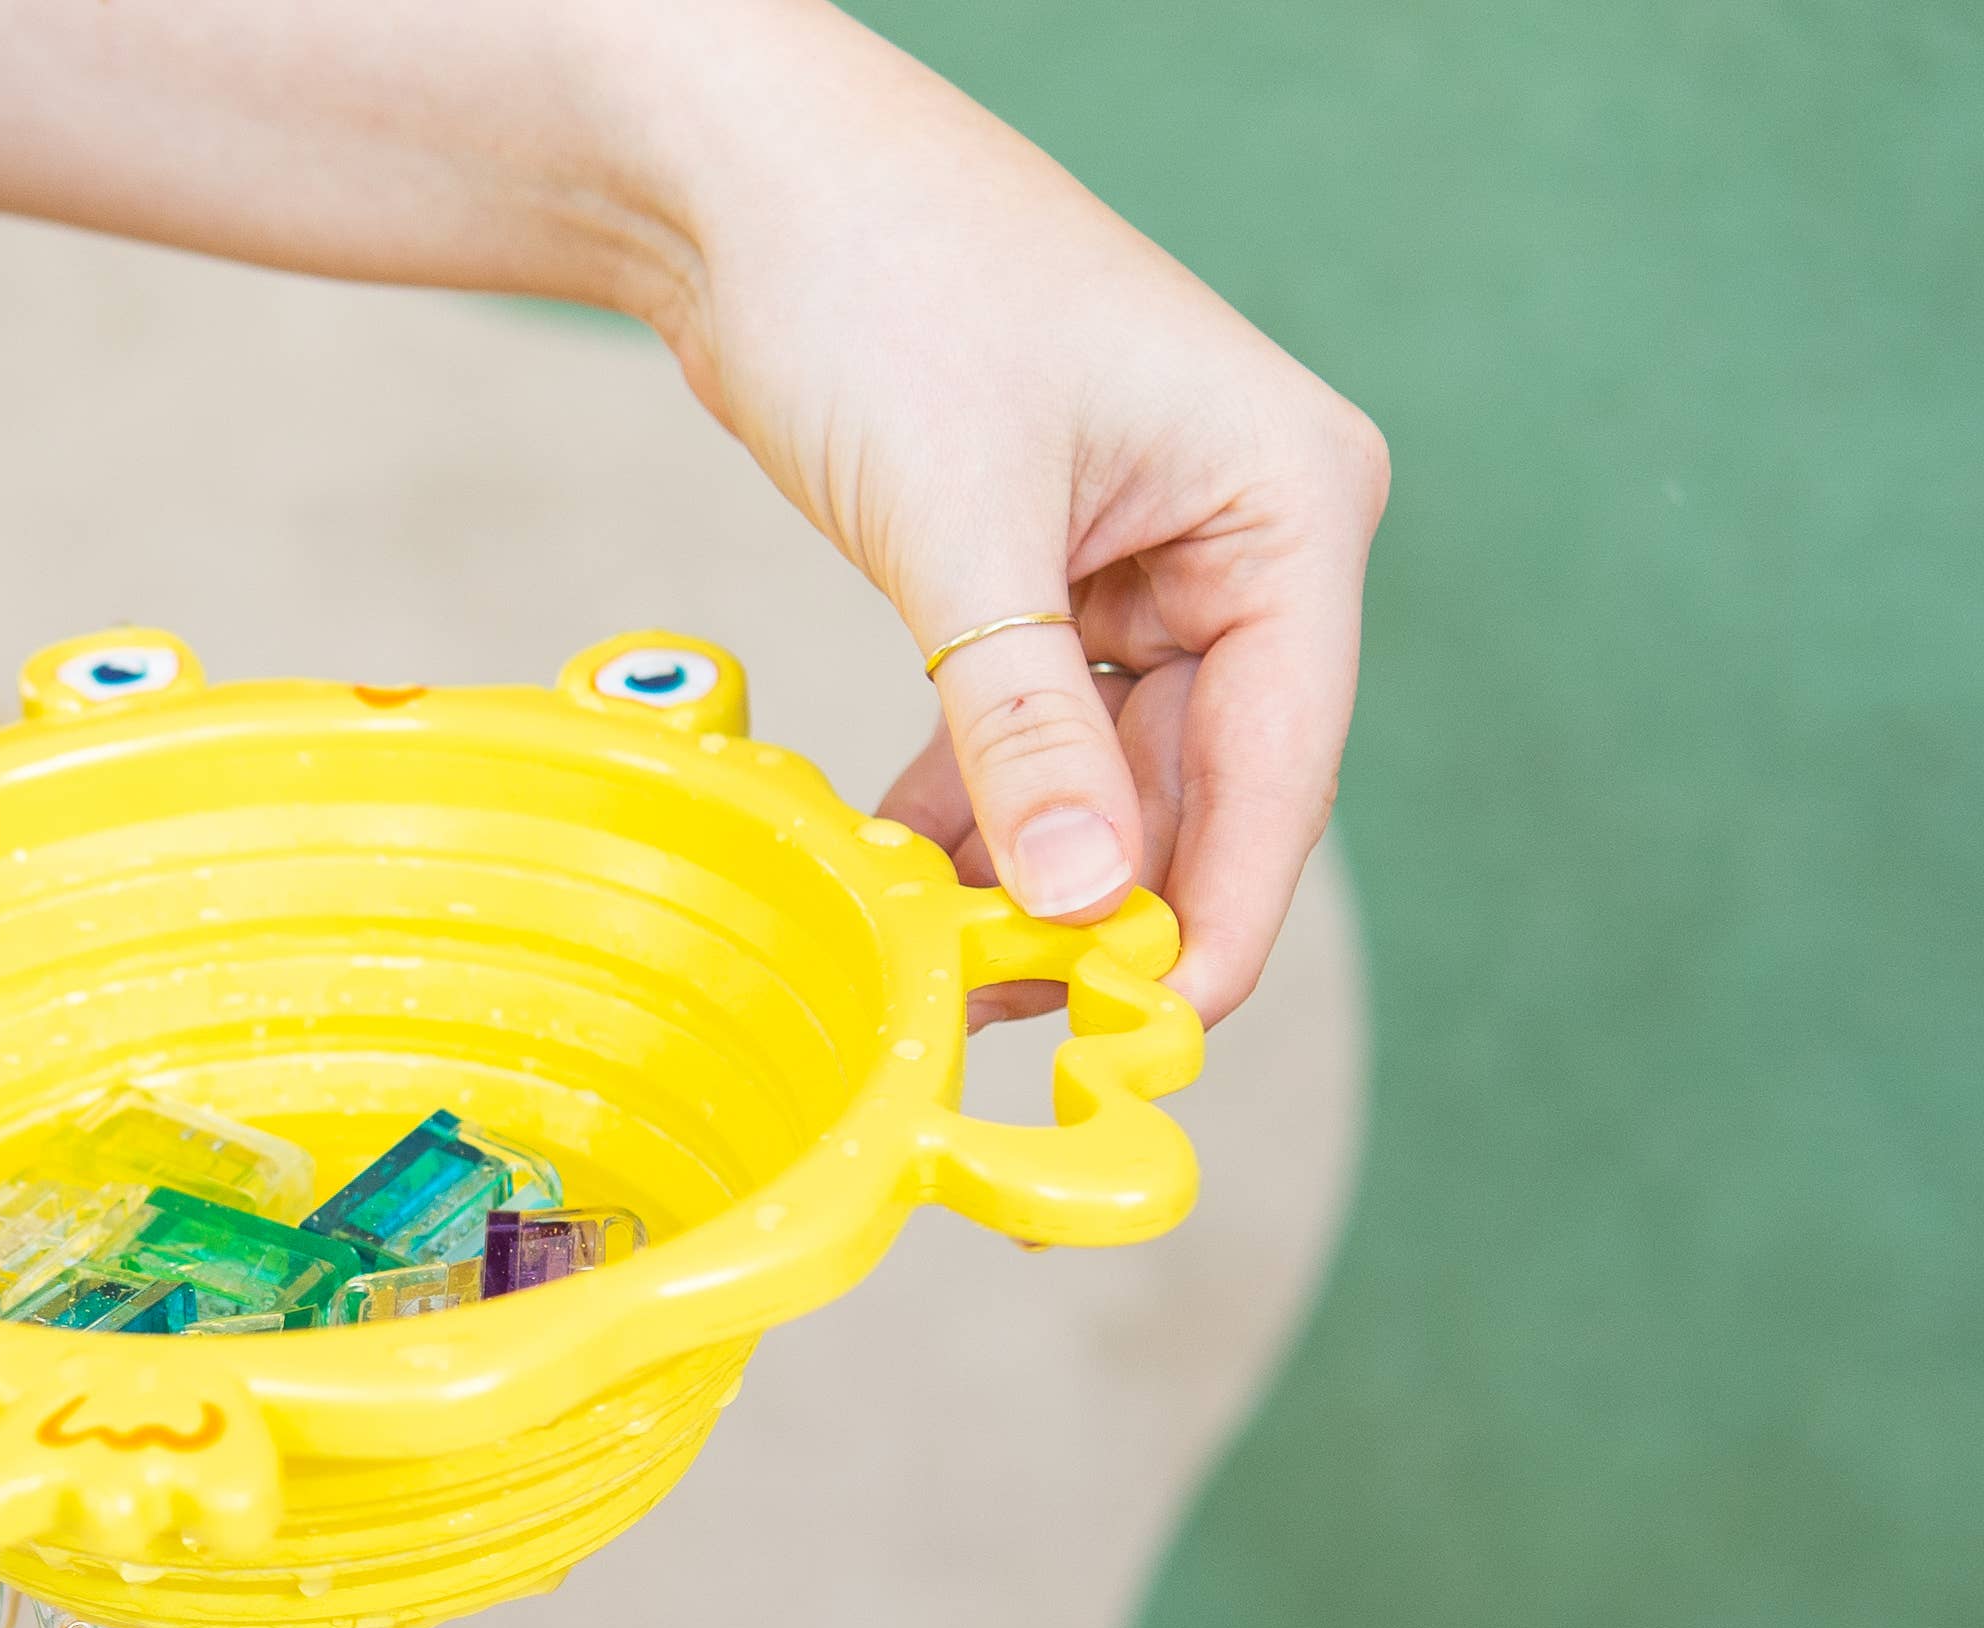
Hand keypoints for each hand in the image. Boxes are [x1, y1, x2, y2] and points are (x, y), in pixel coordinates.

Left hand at [626, 1, 1387, 1024]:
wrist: (746, 181)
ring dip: (1032, 871)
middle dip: (1112, 906)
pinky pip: (1030, 729)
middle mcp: (1243, 532)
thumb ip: (1025, 727)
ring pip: (1108, 770)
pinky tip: (910, 886)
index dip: (1224, 911)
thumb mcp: (960, 532)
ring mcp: (1145, 555)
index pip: (1284, 757)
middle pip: (1204, 780)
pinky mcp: (1043, 572)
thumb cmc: (880, 288)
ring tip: (947, 981)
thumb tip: (1090, 902)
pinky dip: (974, 809)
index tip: (1158, 1039)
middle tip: (1019, 1034)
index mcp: (1287, 500)